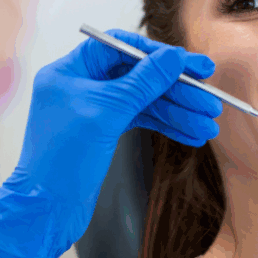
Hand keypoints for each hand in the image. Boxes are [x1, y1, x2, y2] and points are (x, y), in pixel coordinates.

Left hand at [0, 30, 221, 257]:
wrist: (46, 210)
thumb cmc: (62, 160)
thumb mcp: (107, 112)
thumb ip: (143, 82)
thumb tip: (173, 57)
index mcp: (70, 71)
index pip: (122, 48)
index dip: (159, 55)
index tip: (192, 64)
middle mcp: (81, 86)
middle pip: (138, 77)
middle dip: (176, 91)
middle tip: (210, 101)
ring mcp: (93, 110)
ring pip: (143, 102)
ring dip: (177, 113)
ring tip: (209, 125)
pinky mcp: (103, 133)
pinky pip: (140, 121)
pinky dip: (166, 127)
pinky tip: (191, 135)